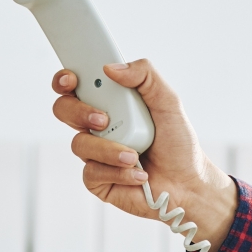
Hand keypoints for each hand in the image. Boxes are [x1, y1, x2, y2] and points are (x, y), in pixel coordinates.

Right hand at [51, 60, 238, 249]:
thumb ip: (145, 76)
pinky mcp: (97, 179)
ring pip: (79, 144)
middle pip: (64, 110)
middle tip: (103, 120)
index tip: (71, 80)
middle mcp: (97, 127)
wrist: (187, 183)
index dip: (64, 80)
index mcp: (110, 103)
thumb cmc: (177, 144)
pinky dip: (118, 173)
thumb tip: (111, 68)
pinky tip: (137, 174)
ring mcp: (95, 153)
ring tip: (134, 156)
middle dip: (79, 112)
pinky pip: (91, 172)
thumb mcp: (168, 102)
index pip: (76, 86)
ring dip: (109, 149)